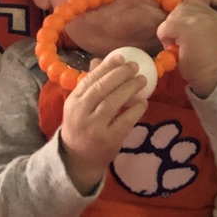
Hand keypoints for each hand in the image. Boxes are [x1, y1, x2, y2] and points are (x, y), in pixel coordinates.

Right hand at [59, 54, 148, 194]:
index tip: (121, 57)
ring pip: (112, 103)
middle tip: (135, 66)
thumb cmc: (81, 126)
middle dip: (120, 74)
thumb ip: (90, 83)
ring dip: (129, 88)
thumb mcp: (79, 105)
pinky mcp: (108, 141)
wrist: (77, 159)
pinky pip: (124, 121)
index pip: (90, 79)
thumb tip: (100, 59)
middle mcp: (81, 113)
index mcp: (73, 101)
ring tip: (142, 80)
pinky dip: (135, 110)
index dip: (107, 66)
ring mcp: (94, 128)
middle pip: (101, 88)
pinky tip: (144, 102)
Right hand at [157, 0, 216, 97]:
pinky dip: (194, 13)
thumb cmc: (194, 69)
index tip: (169, 44)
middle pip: (177, 11)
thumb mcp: (175, 58)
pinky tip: (193, 24)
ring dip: (183, 15)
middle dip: (173, 22)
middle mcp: (200, 16)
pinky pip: (200, 6)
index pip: (167, 25)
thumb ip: (170, 41)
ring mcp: (211, 13)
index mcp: (187, 29)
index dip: (165, 35)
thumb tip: (169, 34)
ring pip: (188, 5)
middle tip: (175, 35)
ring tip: (184, 28)